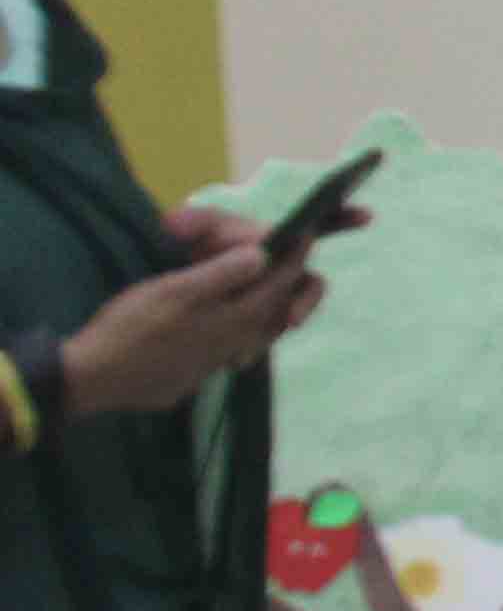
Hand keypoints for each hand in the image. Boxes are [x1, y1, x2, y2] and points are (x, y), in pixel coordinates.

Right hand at [62, 248, 304, 418]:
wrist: (94, 378)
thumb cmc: (132, 328)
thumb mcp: (176, 290)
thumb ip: (223, 274)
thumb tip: (263, 255)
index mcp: (240, 316)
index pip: (285, 278)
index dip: (295, 251)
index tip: (300, 232)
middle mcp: (241, 340)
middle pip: (283, 307)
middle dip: (292, 283)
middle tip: (282, 264)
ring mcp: (222, 359)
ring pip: (265, 330)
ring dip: (270, 308)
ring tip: (263, 290)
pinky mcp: (201, 371)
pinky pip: (239, 346)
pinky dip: (245, 329)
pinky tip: (226, 321)